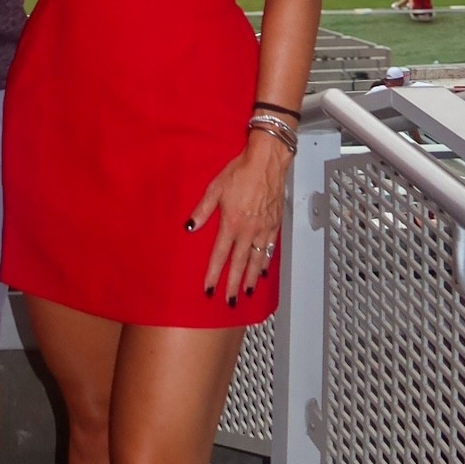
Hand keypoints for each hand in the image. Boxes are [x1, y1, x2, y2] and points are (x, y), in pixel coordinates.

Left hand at [187, 133, 290, 304]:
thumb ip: (202, 210)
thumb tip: (190, 227)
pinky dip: (266, 263)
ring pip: (257, 260)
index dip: (213, 274)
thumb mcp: (215, 188)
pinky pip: (270, 249)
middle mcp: (249, 231)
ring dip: (251, 279)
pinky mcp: (274, 224)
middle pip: (240, 263)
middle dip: (234, 284)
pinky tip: (263, 272)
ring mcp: (264, 229)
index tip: (209, 289)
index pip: (220, 255)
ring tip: (247, 293)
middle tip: (230, 301)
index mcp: (232, 223)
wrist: (267, 162)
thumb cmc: (240, 172)